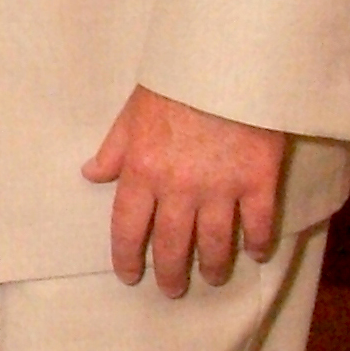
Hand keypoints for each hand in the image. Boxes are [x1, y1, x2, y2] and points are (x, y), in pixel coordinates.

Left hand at [83, 86, 285, 296]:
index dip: (126, 258)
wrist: (229, 61)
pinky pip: (258, 224)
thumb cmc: (176, 81)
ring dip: (211, 266)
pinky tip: (255, 254)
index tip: (130, 276)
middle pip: (170, 245)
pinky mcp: (258, 181)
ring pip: (213, 243)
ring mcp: (220, 188)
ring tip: (211, 278)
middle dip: (169, 274)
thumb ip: (115, 148)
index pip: (127, 228)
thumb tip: (91, 174)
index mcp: (142, 171)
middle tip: (172, 290)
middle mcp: (178, 188)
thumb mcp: (133, 112)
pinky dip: (256, 243)